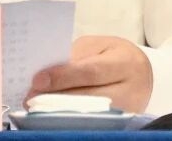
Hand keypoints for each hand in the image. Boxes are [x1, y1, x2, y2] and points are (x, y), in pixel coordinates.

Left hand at [25, 35, 152, 113]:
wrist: (141, 74)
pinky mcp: (120, 124)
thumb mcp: (98, 46)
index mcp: (126, 62)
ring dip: (59, 111)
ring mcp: (128, 111)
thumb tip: (48, 72)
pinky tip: (52, 114)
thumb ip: (76, 56)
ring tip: (36, 106)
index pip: (91, 71)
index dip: (63, 76)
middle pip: (89, 97)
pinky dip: (70, 119)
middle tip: (30, 96)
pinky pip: (92, 123)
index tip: (38, 80)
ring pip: (89, 114)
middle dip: (56, 97)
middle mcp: (131, 90)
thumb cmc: (113, 55)